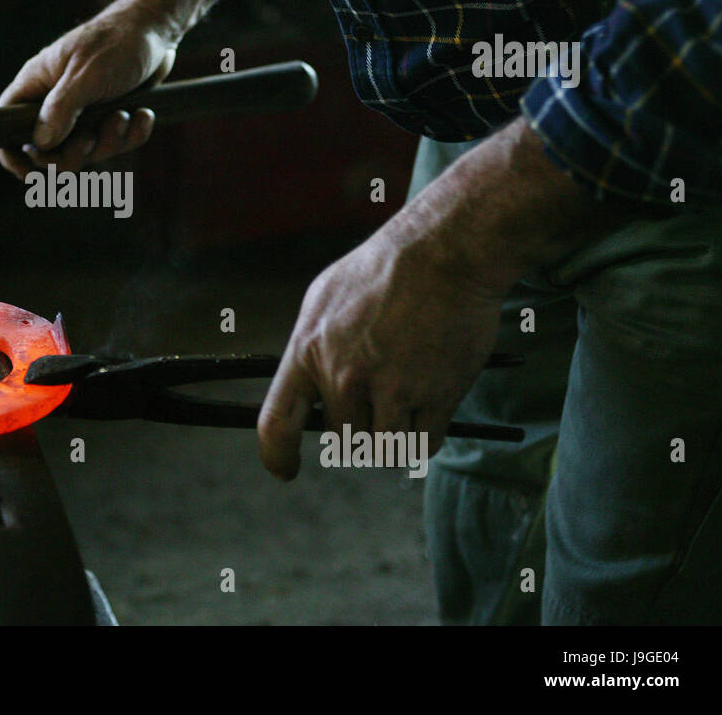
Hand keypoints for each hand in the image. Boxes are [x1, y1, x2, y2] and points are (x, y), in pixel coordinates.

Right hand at [0, 6, 177, 178]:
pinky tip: (142, 114)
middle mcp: (54, 101)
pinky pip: (114, 144)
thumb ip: (61, 109)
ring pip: (85, 152)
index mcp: (37, 85)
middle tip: (90, 140)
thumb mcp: (88, 74)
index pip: (6, 125)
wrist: (157, 28)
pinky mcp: (108, 116)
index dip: (12, 154)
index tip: (30, 174)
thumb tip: (40, 144)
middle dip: (73, 155)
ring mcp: (82, 112)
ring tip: (124, 115)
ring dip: (109, 142)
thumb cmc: (117, 42)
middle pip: (47, 152)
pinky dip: (131, 135)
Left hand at [257, 219, 504, 479]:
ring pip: (382, 448)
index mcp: (309, 351)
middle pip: (342, 438)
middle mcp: (344, 377)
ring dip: (393, 432)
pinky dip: (424, 434)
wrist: (444, 252)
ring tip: (406, 393)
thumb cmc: (384, 270)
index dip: (277, 456)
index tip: (286, 470)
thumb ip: (312, 348)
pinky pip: (422, 446)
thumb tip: (305, 390)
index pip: (277, 423)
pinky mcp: (434, 397)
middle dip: (358, 424)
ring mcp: (390, 390)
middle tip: (381, 390)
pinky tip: (429, 402)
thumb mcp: (323, 298)